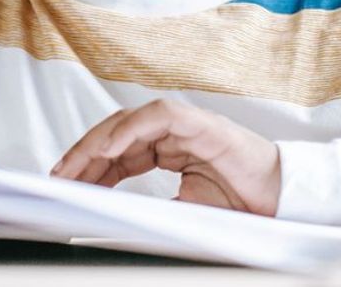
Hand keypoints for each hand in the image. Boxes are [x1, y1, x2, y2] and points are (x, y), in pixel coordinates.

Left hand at [50, 99, 280, 215]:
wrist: (280, 201)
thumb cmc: (239, 205)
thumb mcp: (184, 212)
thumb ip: (153, 211)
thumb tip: (115, 224)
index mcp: (167, 149)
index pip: (118, 151)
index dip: (90, 165)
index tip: (65, 182)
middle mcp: (172, 133)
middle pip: (117, 133)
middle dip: (85, 154)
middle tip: (59, 176)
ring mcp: (186, 125)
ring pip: (130, 121)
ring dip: (99, 142)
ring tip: (75, 166)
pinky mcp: (201, 123)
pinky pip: (158, 117)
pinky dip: (130, 130)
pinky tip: (109, 150)